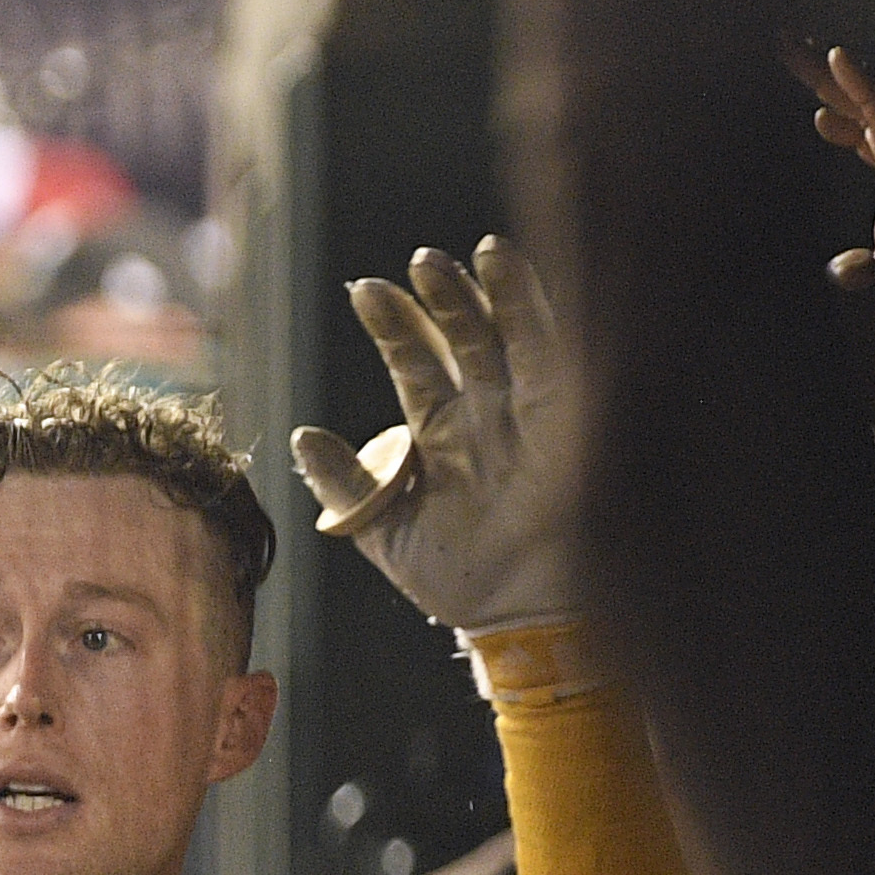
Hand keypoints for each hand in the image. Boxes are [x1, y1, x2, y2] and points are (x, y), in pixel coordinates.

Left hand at [291, 238, 579, 635]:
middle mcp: (486, 411)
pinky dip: (556, 329)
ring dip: (504, 296)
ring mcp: (531, 415)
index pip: (413, 361)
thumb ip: (346, 488)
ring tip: (486, 253)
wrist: (518, 621)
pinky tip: (544, 295)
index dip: (392, 326)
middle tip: (423, 262)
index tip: (366, 291)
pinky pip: (565, 368)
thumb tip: (301, 438)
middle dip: (446, 298)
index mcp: (439, 430)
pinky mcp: (573, 428)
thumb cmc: (456, 579)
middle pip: (466, 336)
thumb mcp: (386, 534)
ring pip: (517, 339)